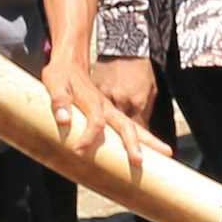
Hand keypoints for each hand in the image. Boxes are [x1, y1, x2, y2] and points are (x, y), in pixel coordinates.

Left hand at [39, 46, 163, 179]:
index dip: (88, 138)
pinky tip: (150, 149)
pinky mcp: (113, 110)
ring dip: (150, 140)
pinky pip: (131, 125)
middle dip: (134, 144)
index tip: (79, 151)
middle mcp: (107, 106)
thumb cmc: (61, 73)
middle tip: (140, 162)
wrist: (73, 60)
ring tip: (167, 154)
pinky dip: (143, 136)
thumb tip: (63, 121)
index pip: (95, 122)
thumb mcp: (55, 83)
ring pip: (134, 125)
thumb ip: (59, 102)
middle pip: (126, 126)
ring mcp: (113, 108)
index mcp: (93, 100)